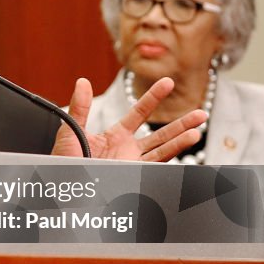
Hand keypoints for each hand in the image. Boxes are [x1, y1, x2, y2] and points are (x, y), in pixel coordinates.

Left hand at [52, 77, 206, 160]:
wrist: (61, 182)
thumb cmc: (62, 159)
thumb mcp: (70, 129)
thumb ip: (79, 107)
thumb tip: (82, 81)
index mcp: (115, 136)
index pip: (139, 113)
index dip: (153, 98)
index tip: (168, 82)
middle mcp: (128, 150)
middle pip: (161, 134)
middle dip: (181, 123)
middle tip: (202, 112)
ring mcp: (132, 164)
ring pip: (164, 150)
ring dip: (182, 139)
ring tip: (199, 128)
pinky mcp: (133, 175)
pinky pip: (156, 164)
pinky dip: (173, 154)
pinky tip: (186, 143)